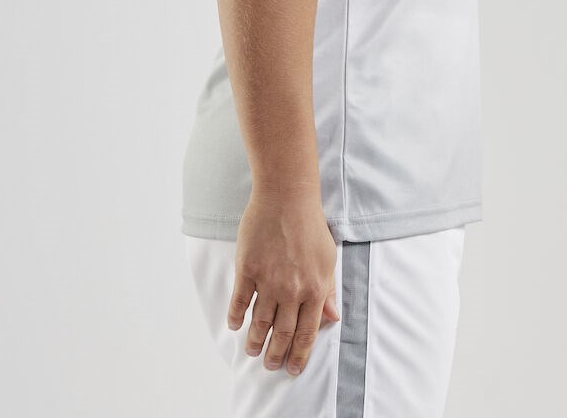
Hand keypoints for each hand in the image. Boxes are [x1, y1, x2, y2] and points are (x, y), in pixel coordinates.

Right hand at [227, 190, 340, 375]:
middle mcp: (292, 290)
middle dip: (276, 354)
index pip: (308, 333)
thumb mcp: (328, 258)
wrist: (287, 198)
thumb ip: (329, 290)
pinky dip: (236, 316)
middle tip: (270, 365)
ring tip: (252, 351)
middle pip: (283, 333)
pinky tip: (234, 326)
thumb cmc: (310, 225)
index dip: (300, 354)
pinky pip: (240, 300)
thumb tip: (332, 317)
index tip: (293, 368)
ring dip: (255, 341)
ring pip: (260, 322)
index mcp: (315, 288)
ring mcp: (268, 281)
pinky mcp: (248, 269)